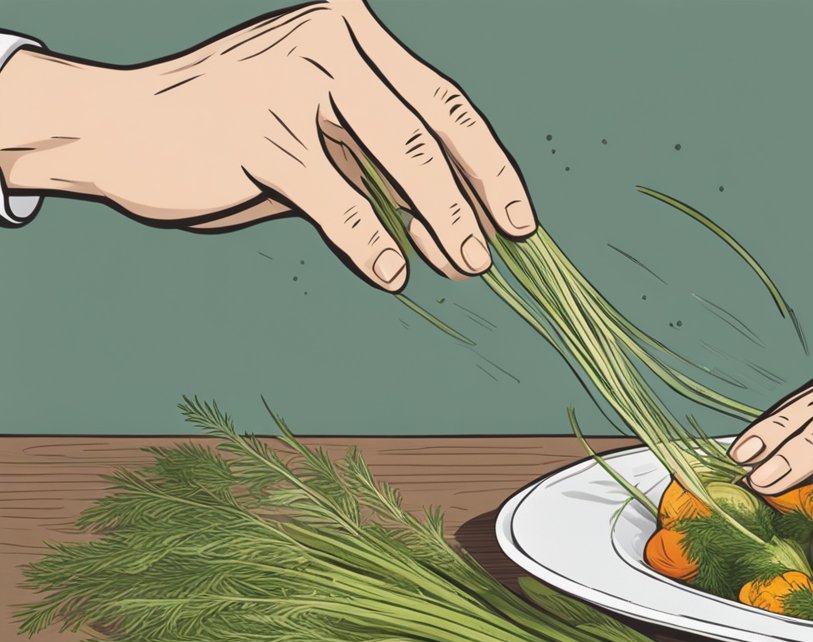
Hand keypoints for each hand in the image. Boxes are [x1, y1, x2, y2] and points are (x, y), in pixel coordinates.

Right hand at [0, 0, 534, 290]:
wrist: (125, 128)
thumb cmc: (235, 135)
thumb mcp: (324, 141)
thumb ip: (388, 174)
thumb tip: (462, 236)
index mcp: (353, 32)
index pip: (445, 102)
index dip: (490, 166)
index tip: (520, 220)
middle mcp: (331, 40)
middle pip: (430, 132)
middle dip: (472, 202)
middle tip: (495, 255)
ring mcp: (294, 81)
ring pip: (398, 162)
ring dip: (439, 225)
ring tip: (463, 265)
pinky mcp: (260, 131)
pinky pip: (338, 199)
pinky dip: (370, 243)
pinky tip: (392, 272)